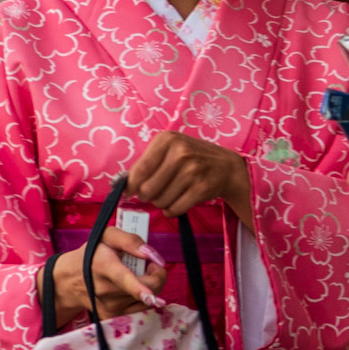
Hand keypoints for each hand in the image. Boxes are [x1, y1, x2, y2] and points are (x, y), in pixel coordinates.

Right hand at [51, 228, 169, 327]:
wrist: (71, 280)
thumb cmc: (93, 254)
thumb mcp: (108, 236)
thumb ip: (131, 241)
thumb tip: (152, 256)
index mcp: (104, 266)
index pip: (124, 279)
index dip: (140, 288)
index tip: (151, 296)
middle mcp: (107, 290)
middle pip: (149, 289)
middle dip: (157, 273)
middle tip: (147, 264)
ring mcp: (110, 307)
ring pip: (149, 298)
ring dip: (150, 284)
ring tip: (135, 275)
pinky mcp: (114, 317)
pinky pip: (142, 307)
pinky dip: (144, 296)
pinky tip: (132, 287)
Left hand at [128, 131, 252, 222]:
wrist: (227, 166)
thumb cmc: (192, 158)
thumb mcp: (170, 150)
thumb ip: (147, 164)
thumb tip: (121, 186)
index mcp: (167, 140)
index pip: (138, 170)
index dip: (131, 186)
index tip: (130, 191)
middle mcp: (180, 153)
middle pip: (147, 190)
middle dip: (148, 196)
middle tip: (155, 193)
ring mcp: (192, 171)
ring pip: (160, 201)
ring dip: (161, 203)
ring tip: (171, 193)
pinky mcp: (202, 188)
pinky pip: (174, 209)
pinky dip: (172, 210)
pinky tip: (179, 201)